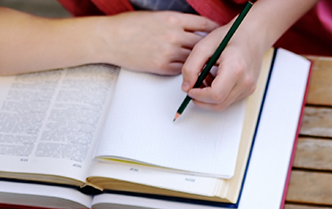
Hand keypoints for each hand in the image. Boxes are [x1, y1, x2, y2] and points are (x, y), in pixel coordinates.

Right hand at [101, 11, 217, 74]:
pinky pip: (183, 69)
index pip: (203, 23)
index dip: (214, 29)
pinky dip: (188, 69)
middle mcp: (173, 35)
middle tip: (221, 51)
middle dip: (212, 47)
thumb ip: (176, 22)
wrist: (109, 39)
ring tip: (210, 63)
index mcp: (172, 18)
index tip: (220, 33)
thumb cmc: (129, 26)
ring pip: (195, 58)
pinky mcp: (162, 66)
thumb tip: (195, 28)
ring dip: (202, 61)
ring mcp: (169, 52)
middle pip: (203, 42)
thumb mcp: (155, 17)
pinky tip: (192, 69)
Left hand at [181, 21, 264, 110]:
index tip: (189, 89)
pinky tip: (215, 79)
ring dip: (209, 97)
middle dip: (202, 100)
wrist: (253, 34)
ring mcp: (249, 88)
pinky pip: (230, 100)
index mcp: (235, 68)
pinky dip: (218, 94)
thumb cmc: (231, 36)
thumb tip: (186, 86)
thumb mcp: (204, 45)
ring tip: (205, 78)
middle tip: (193, 88)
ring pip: (224, 104)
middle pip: (219, 104)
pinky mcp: (249, 90)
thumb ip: (191, 66)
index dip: (199, 96)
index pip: (215, 95)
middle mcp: (245, 81)